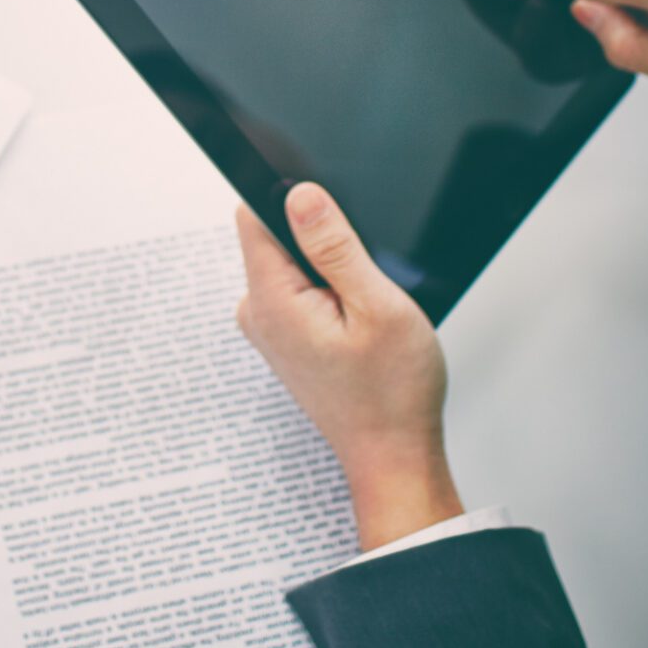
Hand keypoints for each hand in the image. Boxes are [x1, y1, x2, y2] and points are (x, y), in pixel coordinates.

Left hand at [236, 186, 462, 551]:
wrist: (394, 453)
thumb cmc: (392, 393)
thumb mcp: (376, 305)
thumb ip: (334, 246)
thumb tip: (300, 195)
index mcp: (272, 300)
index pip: (253, 217)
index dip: (291, 200)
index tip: (329, 212)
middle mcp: (259, 313)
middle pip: (276, 237)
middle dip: (320, 241)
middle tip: (361, 278)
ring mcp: (270, 328)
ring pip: (293, 264)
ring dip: (329, 271)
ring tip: (363, 306)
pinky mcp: (287, 338)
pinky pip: (300, 290)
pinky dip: (330, 294)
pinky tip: (356, 322)